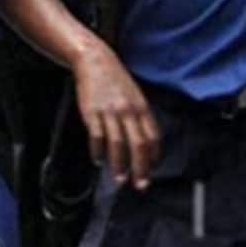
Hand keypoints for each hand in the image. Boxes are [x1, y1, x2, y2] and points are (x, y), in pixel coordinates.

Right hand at [72, 46, 159, 188]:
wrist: (95, 61)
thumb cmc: (116, 81)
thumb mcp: (135, 96)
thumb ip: (140, 117)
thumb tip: (144, 142)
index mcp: (142, 108)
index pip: (153, 138)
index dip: (153, 157)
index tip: (151, 171)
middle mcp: (128, 111)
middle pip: (138, 145)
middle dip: (140, 168)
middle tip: (140, 185)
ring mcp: (110, 112)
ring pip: (117, 144)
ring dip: (119, 164)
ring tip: (119, 178)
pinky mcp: (92, 112)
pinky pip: (97, 136)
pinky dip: (98, 150)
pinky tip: (98, 160)